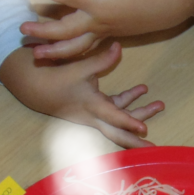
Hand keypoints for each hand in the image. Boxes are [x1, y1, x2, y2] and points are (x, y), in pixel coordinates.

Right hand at [0, 42, 163, 147]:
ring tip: (160, 105)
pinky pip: (113, 107)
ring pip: (119, 118)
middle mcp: (93, 116)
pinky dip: (127, 100)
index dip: (129, 123)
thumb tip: (119, 48)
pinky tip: (142, 90)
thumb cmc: (56, 77)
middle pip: (118, 132)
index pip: (113, 118)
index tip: (144, 130)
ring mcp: (93, 114)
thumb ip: (101, 60)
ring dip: (139, 111)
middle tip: (154, 146)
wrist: (34, 86)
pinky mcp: (92, 108)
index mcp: (90, 107)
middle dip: (136, 140)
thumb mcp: (78, 67)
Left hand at [21, 0, 193, 58]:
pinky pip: (85, 48)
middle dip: (44, 31)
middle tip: (22, 28)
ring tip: (35, 54)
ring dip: (54, 51)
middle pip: (66, 30)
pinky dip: (70, 54)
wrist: (165, 7)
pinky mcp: (105, 35)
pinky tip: (56, 56)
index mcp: (102, 2)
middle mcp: (99, 20)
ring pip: (75, 46)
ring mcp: (102, 31)